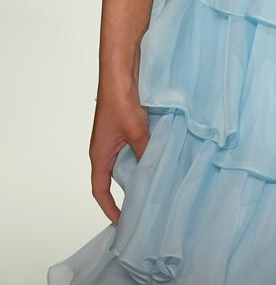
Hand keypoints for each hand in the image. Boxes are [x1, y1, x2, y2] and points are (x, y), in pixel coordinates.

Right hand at [89, 74, 149, 222]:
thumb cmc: (120, 98)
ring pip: (128, 160)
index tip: (122, 222)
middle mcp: (105, 147)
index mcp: (100, 153)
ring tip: (159, 180)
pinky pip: (135, 145)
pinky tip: (164, 154)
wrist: (121, 67)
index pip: (99, 189)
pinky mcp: (127, 124)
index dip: (109, 208)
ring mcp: (116, 135)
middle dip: (130, 190)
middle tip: (148, 202)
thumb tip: (158, 171)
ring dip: (141, 169)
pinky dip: (147, 152)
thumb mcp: (136, 131)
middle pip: (115, 177)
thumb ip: (146, 153)